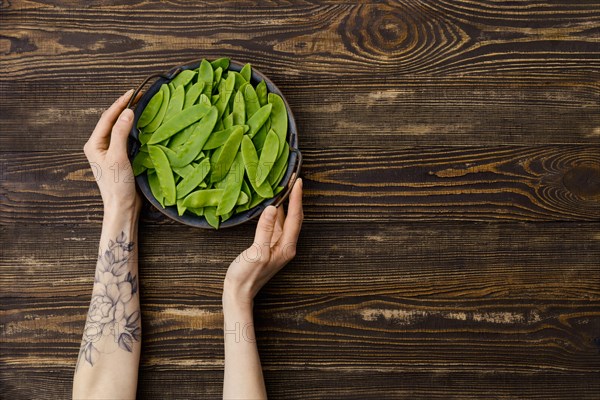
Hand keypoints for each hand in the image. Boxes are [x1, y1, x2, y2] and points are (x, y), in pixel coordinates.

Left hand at [84, 90, 140, 214]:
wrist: (122, 206)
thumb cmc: (117, 185)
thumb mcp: (118, 157)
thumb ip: (121, 134)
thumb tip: (127, 112)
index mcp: (94, 144)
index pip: (107, 118)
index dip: (120, 103)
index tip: (133, 92)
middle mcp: (99, 146)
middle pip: (112, 121)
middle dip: (124, 107)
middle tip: (139, 95)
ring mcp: (109, 152)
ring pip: (118, 128)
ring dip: (128, 117)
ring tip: (140, 105)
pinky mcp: (119, 158)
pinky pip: (125, 138)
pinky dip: (133, 128)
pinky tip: (141, 124)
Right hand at [224, 178, 303, 307]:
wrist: (239, 292)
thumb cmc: (247, 276)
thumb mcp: (256, 252)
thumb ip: (264, 230)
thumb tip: (270, 208)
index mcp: (287, 247)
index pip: (296, 218)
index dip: (297, 199)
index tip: (297, 182)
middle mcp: (286, 245)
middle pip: (294, 218)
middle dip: (294, 199)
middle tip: (292, 179)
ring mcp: (277, 245)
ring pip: (285, 220)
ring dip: (285, 204)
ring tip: (283, 187)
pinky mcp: (268, 246)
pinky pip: (275, 225)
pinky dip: (275, 213)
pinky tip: (270, 204)